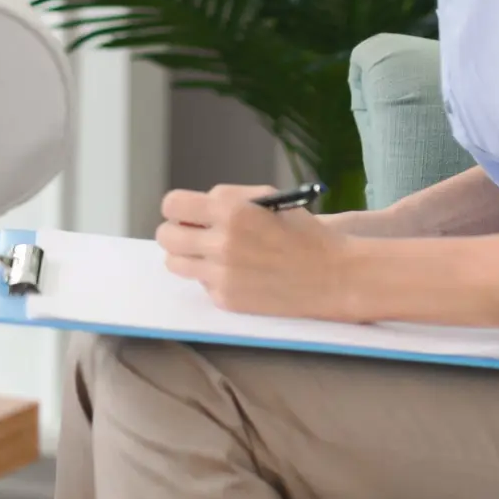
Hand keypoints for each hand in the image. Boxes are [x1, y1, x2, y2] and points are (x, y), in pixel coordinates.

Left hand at [156, 184, 365, 319]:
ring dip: (187, 257)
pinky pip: (201, 285)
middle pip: (166, 236)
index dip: (178, 208)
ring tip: (210, 254)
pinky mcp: (227, 300)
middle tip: (193, 234)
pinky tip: (237, 275)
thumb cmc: (302, 232)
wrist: (332, 275)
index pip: (172, 205)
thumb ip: (226, 200)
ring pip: (175, 263)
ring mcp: (221, 274)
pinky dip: (212, 279)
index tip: (187, 213)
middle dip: (177, 232)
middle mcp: (220, 242)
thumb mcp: (266, 199)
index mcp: (230, 210)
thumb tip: (193, 209)